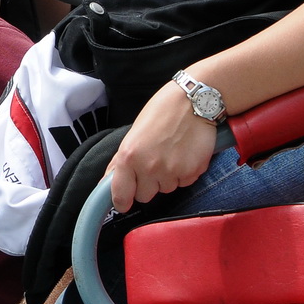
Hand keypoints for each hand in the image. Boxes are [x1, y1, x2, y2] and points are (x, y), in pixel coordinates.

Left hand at [105, 82, 218, 212]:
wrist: (194, 101)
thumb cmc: (163, 111)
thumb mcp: (134, 132)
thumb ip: (122, 160)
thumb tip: (110, 180)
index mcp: (129, 156)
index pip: (120, 194)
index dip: (121, 201)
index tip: (123, 203)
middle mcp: (149, 167)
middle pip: (145, 196)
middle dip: (148, 184)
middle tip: (155, 163)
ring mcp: (171, 172)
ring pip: (166, 189)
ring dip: (168, 177)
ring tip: (173, 153)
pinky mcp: (192, 172)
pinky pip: (184, 182)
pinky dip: (185, 172)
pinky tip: (186, 153)